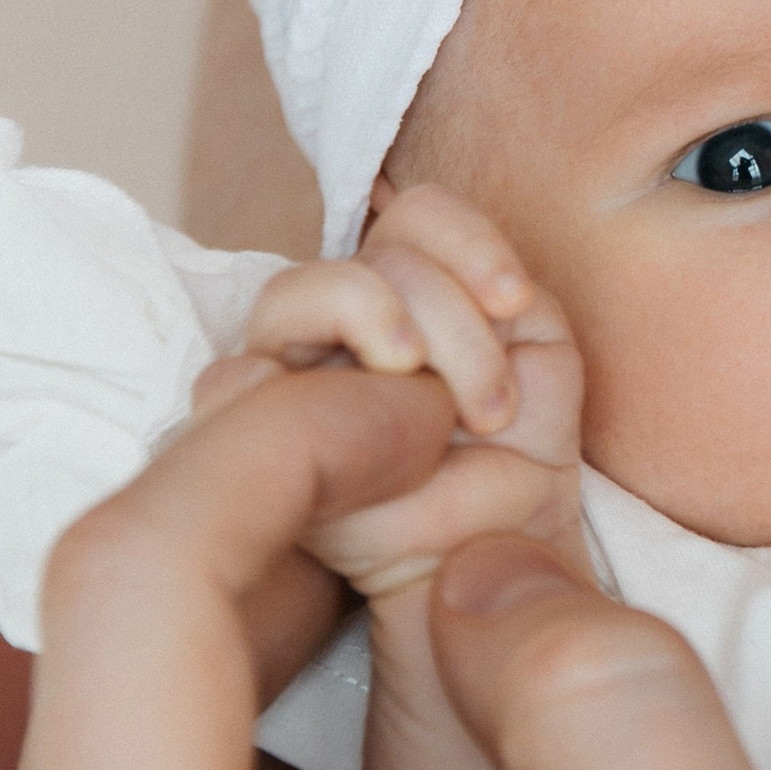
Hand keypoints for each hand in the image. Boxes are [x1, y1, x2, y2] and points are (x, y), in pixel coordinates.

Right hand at [202, 183, 584, 595]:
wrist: (499, 553)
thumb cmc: (516, 457)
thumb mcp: (540, 356)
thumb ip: (500, 291)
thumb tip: (465, 269)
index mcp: (413, 292)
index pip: (414, 216)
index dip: (465, 238)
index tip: (515, 299)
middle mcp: (345, 320)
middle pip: (367, 253)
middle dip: (444, 314)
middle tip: (491, 406)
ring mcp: (293, 370)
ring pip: (294, 294)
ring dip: (381, 332)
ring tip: (435, 413)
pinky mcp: (253, 430)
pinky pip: (231, 377)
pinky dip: (283, 383)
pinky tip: (347, 426)